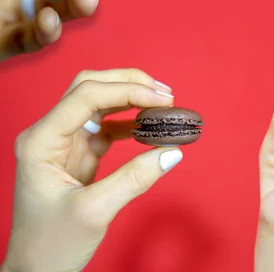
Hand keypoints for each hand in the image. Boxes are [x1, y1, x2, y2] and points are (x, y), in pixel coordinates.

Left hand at [1, 69, 180, 271]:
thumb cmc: (51, 247)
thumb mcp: (94, 212)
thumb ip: (134, 178)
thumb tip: (173, 151)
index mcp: (41, 141)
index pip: (86, 95)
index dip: (128, 91)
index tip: (163, 100)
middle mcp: (50, 132)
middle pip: (91, 87)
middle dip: (130, 84)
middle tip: (165, 94)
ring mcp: (64, 141)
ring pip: (100, 100)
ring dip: (132, 97)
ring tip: (164, 104)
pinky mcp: (79, 151)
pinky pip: (108, 124)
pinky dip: (132, 120)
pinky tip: (151, 126)